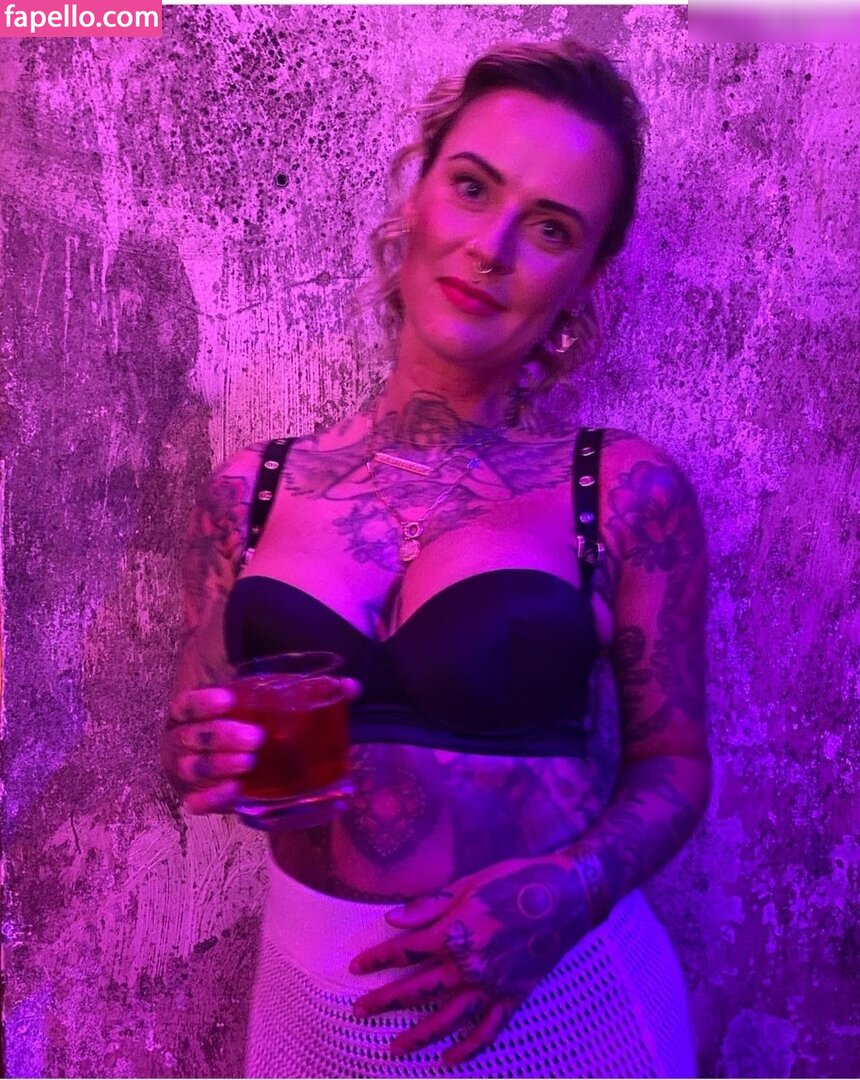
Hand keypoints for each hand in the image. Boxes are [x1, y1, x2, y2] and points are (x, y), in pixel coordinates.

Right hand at [163, 679, 362, 814]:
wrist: (236, 760)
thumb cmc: (251, 724)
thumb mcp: (270, 707)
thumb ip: (310, 694)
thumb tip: (352, 687)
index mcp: (195, 713)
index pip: (187, 704)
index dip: (203, 702)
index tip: (230, 701)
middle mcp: (184, 741)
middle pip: (192, 737)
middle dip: (221, 737)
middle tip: (256, 739)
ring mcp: (187, 771)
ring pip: (192, 769)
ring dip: (219, 766)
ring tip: (248, 764)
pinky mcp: (197, 798)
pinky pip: (195, 802)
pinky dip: (212, 797)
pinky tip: (234, 791)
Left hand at [349, 856, 592, 1068]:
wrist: (567, 895)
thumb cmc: (516, 880)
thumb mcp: (468, 883)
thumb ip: (429, 905)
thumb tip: (392, 919)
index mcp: (456, 932)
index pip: (406, 951)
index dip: (378, 959)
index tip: (356, 967)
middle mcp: (470, 965)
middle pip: (419, 989)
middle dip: (385, 1001)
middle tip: (359, 1011)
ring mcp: (492, 985)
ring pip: (448, 1019)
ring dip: (418, 1036)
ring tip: (393, 1048)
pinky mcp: (513, 997)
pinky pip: (487, 1031)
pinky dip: (467, 1049)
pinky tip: (448, 1060)